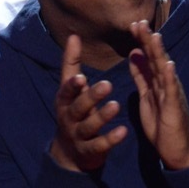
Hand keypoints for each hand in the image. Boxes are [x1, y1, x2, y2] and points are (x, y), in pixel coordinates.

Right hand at [49, 35, 127, 171]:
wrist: (69, 152)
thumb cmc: (73, 112)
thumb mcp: (69, 90)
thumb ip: (71, 64)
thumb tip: (73, 35)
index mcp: (65, 101)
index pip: (66, 91)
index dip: (72, 86)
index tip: (81, 77)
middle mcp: (69, 117)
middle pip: (79, 107)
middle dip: (91, 97)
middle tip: (107, 85)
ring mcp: (78, 135)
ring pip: (89, 125)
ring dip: (102, 116)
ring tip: (116, 105)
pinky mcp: (89, 151)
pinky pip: (100, 145)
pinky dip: (111, 139)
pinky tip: (123, 131)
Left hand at [128, 20, 188, 169]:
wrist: (178, 149)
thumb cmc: (162, 123)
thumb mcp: (146, 95)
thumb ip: (141, 75)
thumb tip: (134, 54)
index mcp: (156, 82)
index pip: (148, 57)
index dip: (141, 41)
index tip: (132, 25)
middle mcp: (166, 84)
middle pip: (156, 58)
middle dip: (148, 41)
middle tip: (138, 23)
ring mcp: (172, 94)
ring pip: (164, 70)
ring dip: (159, 53)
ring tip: (154, 36)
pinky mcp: (175, 107)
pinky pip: (172, 90)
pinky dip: (170, 77)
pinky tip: (169, 64)